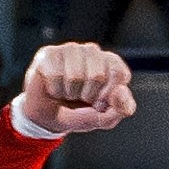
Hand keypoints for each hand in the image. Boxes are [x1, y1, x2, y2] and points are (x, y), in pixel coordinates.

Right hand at [18, 41, 141, 136]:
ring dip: (70, 94)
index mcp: (112, 63)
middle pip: (97, 75)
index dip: (108, 95)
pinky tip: (55, 88)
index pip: (119, 74)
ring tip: (67, 92)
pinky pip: (55, 76)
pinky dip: (55, 90)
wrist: (48, 117)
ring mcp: (70, 49)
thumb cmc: (79, 112)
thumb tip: (121, 90)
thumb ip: (120, 108)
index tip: (99, 103)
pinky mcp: (49, 53)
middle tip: (80, 98)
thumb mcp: (105, 118)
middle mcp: (93, 51)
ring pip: (75, 76)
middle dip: (87, 96)